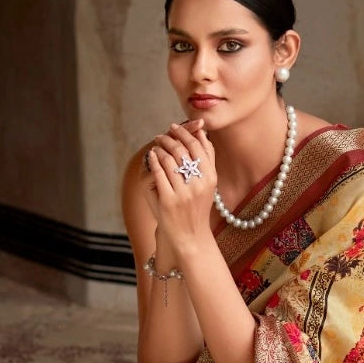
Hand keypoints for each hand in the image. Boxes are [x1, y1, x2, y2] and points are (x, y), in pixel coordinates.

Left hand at [146, 121, 216, 258]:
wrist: (190, 235)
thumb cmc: (197, 205)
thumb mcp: (208, 183)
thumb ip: (207, 158)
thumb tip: (202, 132)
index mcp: (210, 178)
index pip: (197, 146)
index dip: (185, 133)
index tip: (174, 127)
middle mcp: (199, 185)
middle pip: (182, 150)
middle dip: (169, 138)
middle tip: (161, 135)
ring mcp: (183, 193)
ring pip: (169, 160)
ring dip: (160, 148)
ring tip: (156, 145)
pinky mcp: (168, 200)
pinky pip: (159, 173)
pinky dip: (154, 161)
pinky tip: (152, 156)